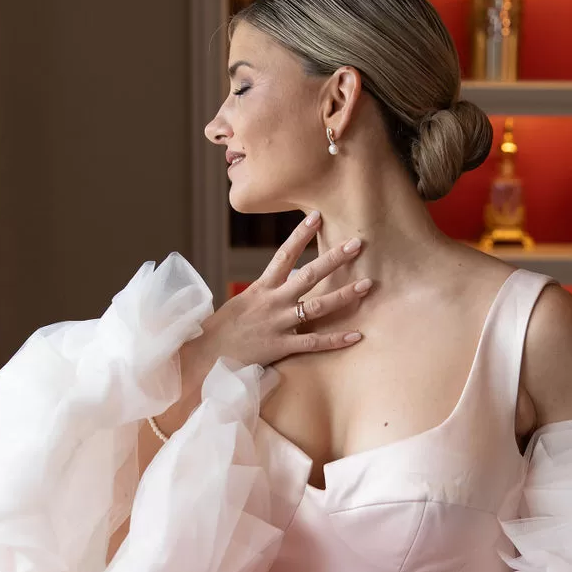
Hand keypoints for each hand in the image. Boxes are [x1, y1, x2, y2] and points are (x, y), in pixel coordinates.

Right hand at [200, 213, 371, 369]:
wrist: (205, 355)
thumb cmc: (223, 329)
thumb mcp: (242, 302)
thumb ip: (265, 292)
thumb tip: (283, 282)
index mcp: (260, 287)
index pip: (284, 254)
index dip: (301, 234)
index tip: (317, 216)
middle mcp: (272, 301)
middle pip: (309, 275)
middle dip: (334, 258)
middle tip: (357, 244)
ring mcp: (278, 324)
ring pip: (318, 306)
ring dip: (344, 295)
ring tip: (367, 285)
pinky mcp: (281, 347)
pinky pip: (314, 343)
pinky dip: (336, 340)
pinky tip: (357, 335)